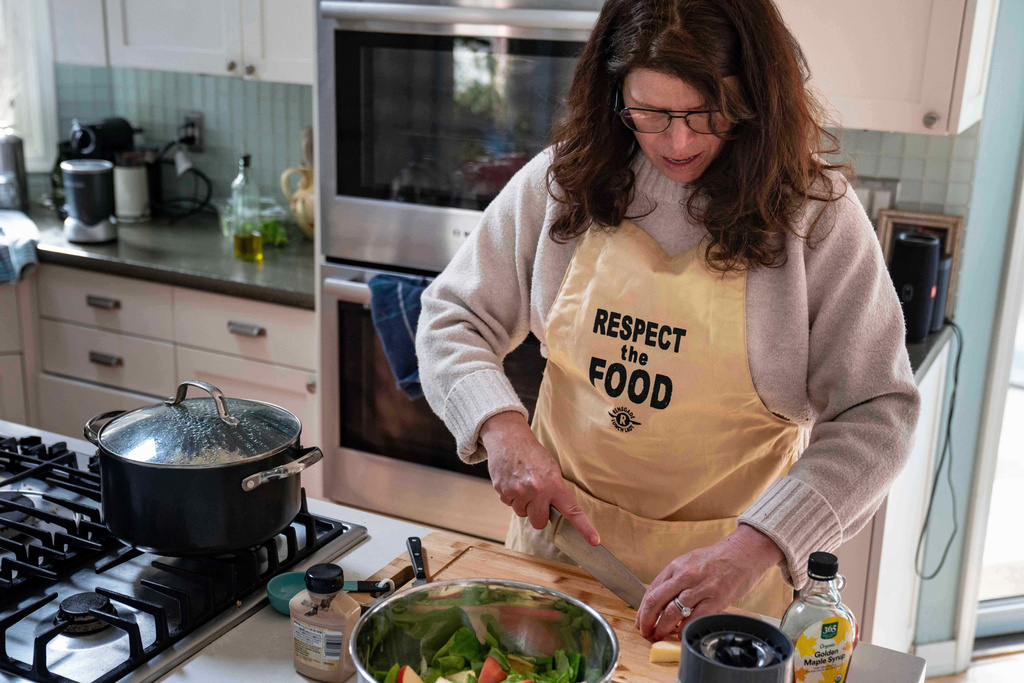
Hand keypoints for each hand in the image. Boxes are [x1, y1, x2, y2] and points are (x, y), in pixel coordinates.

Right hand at [480, 411, 599, 544]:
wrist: (509, 438)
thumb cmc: (533, 454)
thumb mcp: (551, 469)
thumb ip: (555, 490)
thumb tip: (557, 511)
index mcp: (554, 484)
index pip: (572, 510)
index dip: (584, 527)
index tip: (594, 541)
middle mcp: (537, 491)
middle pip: (539, 522)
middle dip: (538, 515)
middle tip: (536, 498)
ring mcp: (518, 492)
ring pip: (522, 514)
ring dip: (523, 504)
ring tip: (523, 484)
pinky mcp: (503, 491)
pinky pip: (509, 505)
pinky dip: (511, 497)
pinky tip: (513, 482)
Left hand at [635, 525, 784, 641]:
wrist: (744, 552)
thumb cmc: (718, 559)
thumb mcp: (690, 562)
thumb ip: (675, 579)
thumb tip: (661, 600)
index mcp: (676, 566)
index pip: (652, 590)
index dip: (642, 610)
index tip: (640, 621)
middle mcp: (685, 576)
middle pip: (656, 601)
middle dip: (646, 620)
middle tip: (645, 632)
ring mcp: (701, 588)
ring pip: (672, 612)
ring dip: (662, 628)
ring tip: (659, 635)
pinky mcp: (717, 599)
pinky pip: (694, 618)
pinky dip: (684, 629)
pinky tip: (680, 634)